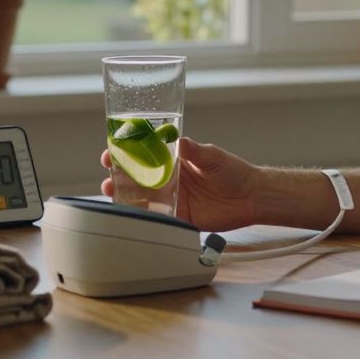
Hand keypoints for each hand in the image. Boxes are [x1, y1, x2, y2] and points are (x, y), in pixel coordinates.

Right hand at [101, 137, 260, 231]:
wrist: (251, 196)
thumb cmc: (233, 171)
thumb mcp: (212, 157)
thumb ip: (195, 151)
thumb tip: (180, 140)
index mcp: (175, 162)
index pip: (145, 155)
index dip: (127, 152)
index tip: (112, 149)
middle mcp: (170, 181)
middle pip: (137, 178)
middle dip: (118, 175)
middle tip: (108, 173)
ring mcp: (173, 200)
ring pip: (142, 198)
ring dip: (124, 195)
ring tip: (110, 191)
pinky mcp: (180, 218)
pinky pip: (157, 219)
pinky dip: (143, 217)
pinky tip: (130, 215)